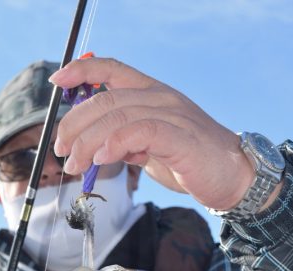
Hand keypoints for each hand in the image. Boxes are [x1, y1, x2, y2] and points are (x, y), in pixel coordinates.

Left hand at [51, 57, 254, 210]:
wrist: (235, 179)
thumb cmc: (193, 164)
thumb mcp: (152, 150)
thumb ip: (128, 143)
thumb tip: (99, 148)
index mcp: (153, 94)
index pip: (113, 70)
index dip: (82, 70)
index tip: (57, 81)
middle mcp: (161, 97)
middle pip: (106, 98)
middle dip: (75, 124)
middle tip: (62, 151)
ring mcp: (172, 114)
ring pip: (117, 115)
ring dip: (88, 141)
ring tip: (75, 165)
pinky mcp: (180, 137)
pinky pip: (141, 132)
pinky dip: (116, 143)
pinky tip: (102, 158)